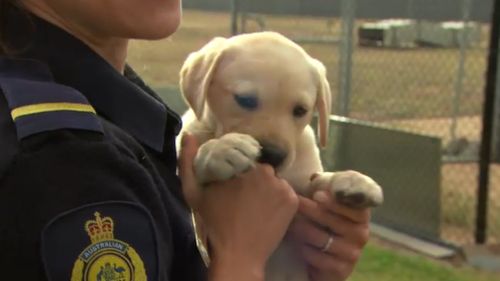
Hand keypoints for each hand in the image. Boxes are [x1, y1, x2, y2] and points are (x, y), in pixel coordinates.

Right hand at [179, 134, 298, 280]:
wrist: (238, 253)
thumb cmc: (214, 223)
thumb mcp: (193, 192)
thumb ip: (187, 161)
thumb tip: (189, 134)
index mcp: (242, 164)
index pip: (245, 159)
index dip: (240, 171)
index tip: (235, 187)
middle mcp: (266, 171)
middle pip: (261, 169)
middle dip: (254, 179)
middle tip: (244, 198)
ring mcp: (282, 186)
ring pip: (274, 181)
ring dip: (267, 189)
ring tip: (256, 207)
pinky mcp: (292, 200)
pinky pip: (285, 193)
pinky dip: (279, 200)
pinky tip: (268, 212)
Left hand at [289, 191, 369, 280]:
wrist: (325, 258)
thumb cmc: (325, 223)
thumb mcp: (327, 204)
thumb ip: (325, 188)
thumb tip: (314, 177)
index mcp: (361, 215)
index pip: (354, 207)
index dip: (336, 201)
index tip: (317, 195)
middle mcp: (362, 234)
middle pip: (334, 221)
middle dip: (311, 211)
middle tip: (294, 204)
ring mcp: (353, 253)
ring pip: (323, 239)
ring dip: (303, 229)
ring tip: (289, 222)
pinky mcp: (342, 270)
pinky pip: (319, 258)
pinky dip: (305, 249)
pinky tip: (296, 243)